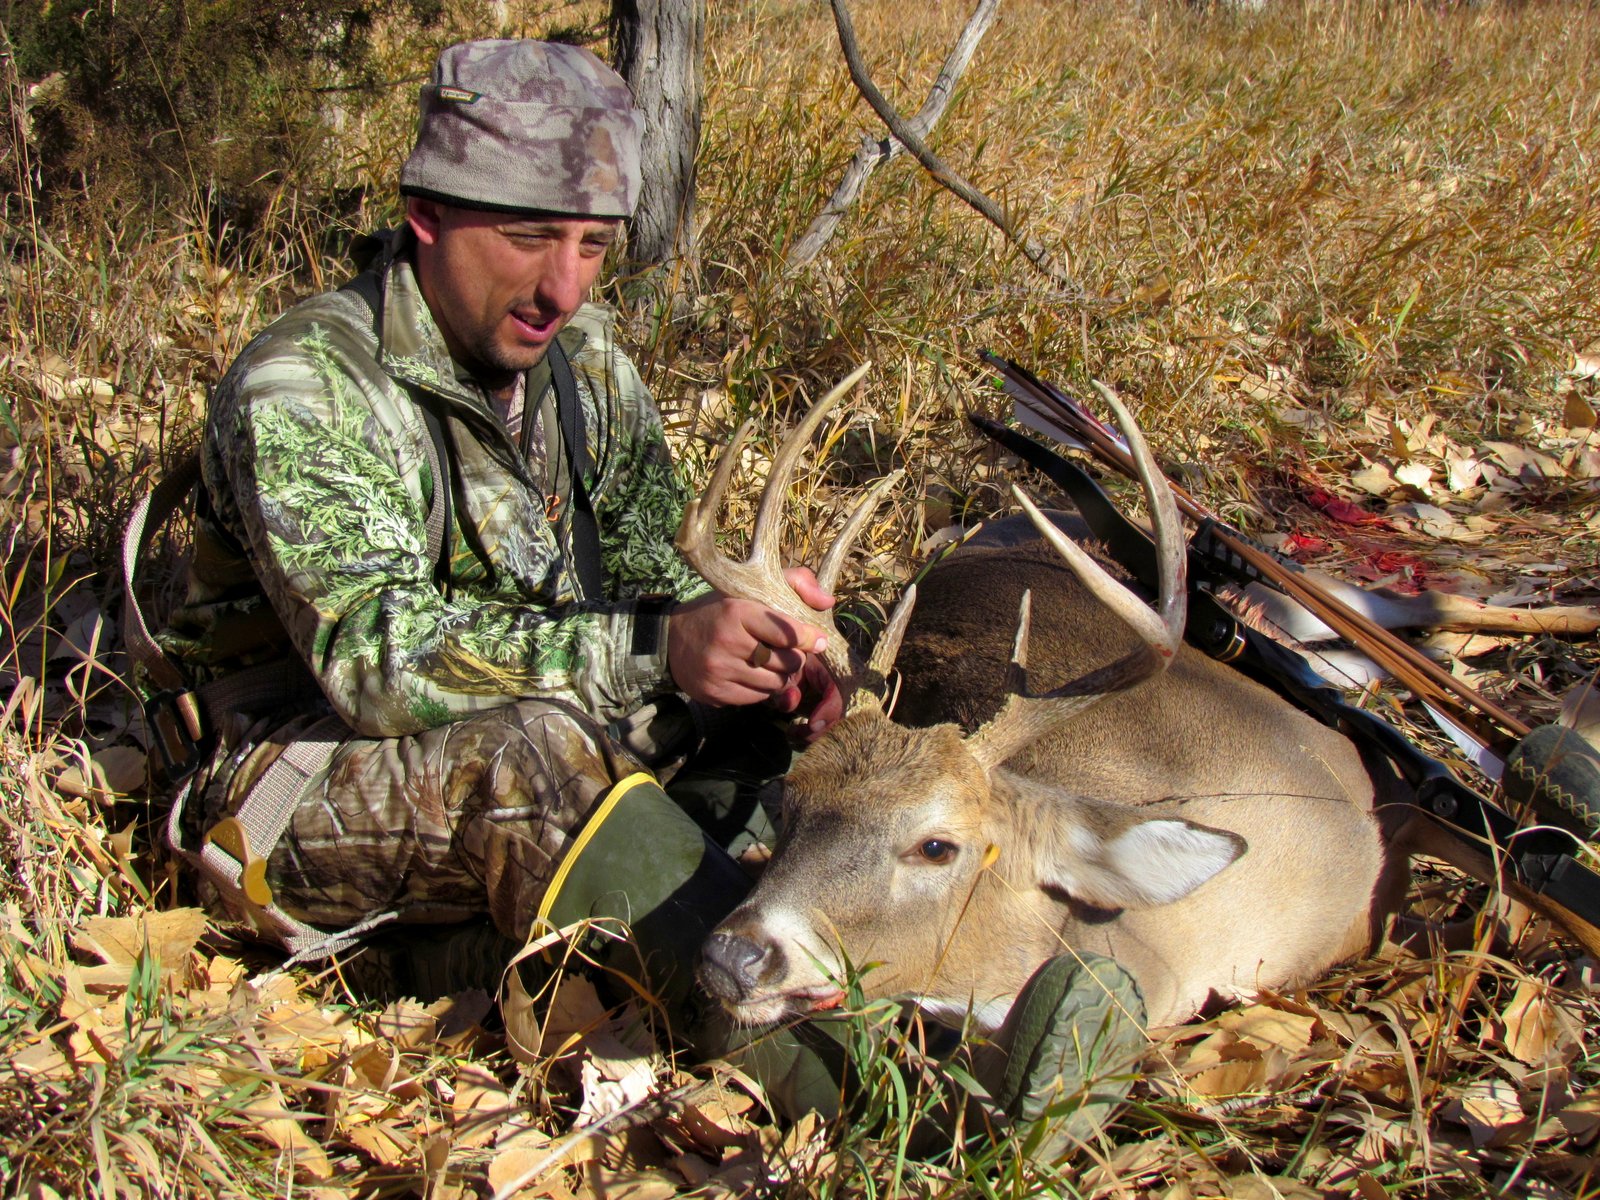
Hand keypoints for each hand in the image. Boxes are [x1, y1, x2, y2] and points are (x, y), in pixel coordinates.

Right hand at [667, 567, 840, 732]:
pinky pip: (757, 698)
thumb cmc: (719, 612)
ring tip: (770, 663)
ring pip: (775, 683)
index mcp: (737, 611)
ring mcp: (719, 670)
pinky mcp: (715, 692)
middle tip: (787, 652)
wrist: (670, 640)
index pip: (788, 631)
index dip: (808, 638)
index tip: (816, 640)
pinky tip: (752, 675)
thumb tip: (829, 602)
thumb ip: (795, 583)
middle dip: (794, 658)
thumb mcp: (750, 588)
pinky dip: (762, 689)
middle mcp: (727, 641)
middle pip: (787, 662)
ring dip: (780, 676)